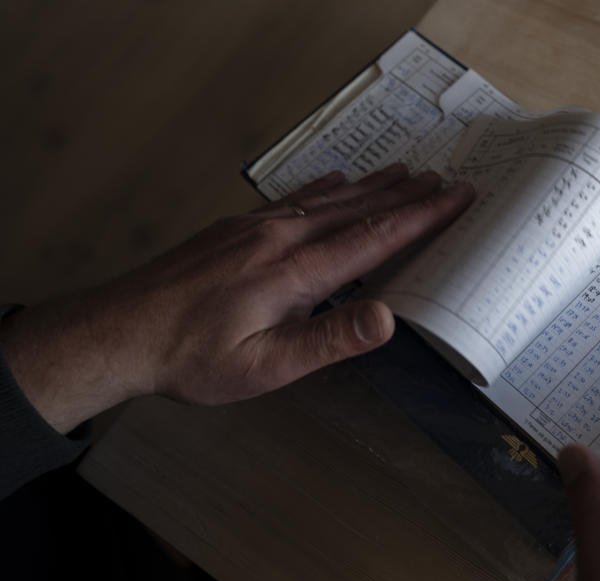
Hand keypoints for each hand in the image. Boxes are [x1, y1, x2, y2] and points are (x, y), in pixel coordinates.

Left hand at [0, 164, 473, 432]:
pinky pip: (293, 199)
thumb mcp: (265, 365)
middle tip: (445, 178)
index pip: (374, 237)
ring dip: (373, 185)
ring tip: (405, 171)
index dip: (421, 217)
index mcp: (295, 272)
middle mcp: (280, 238)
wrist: (117, 331)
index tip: (456, 197)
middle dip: (407, 194)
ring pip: (328, 199)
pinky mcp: (235, 229)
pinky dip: (325, 188)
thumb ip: (328, 340)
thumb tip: (388, 318)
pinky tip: (336, 180)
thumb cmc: (193, 359)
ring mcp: (255, 228)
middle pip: (358, 208)